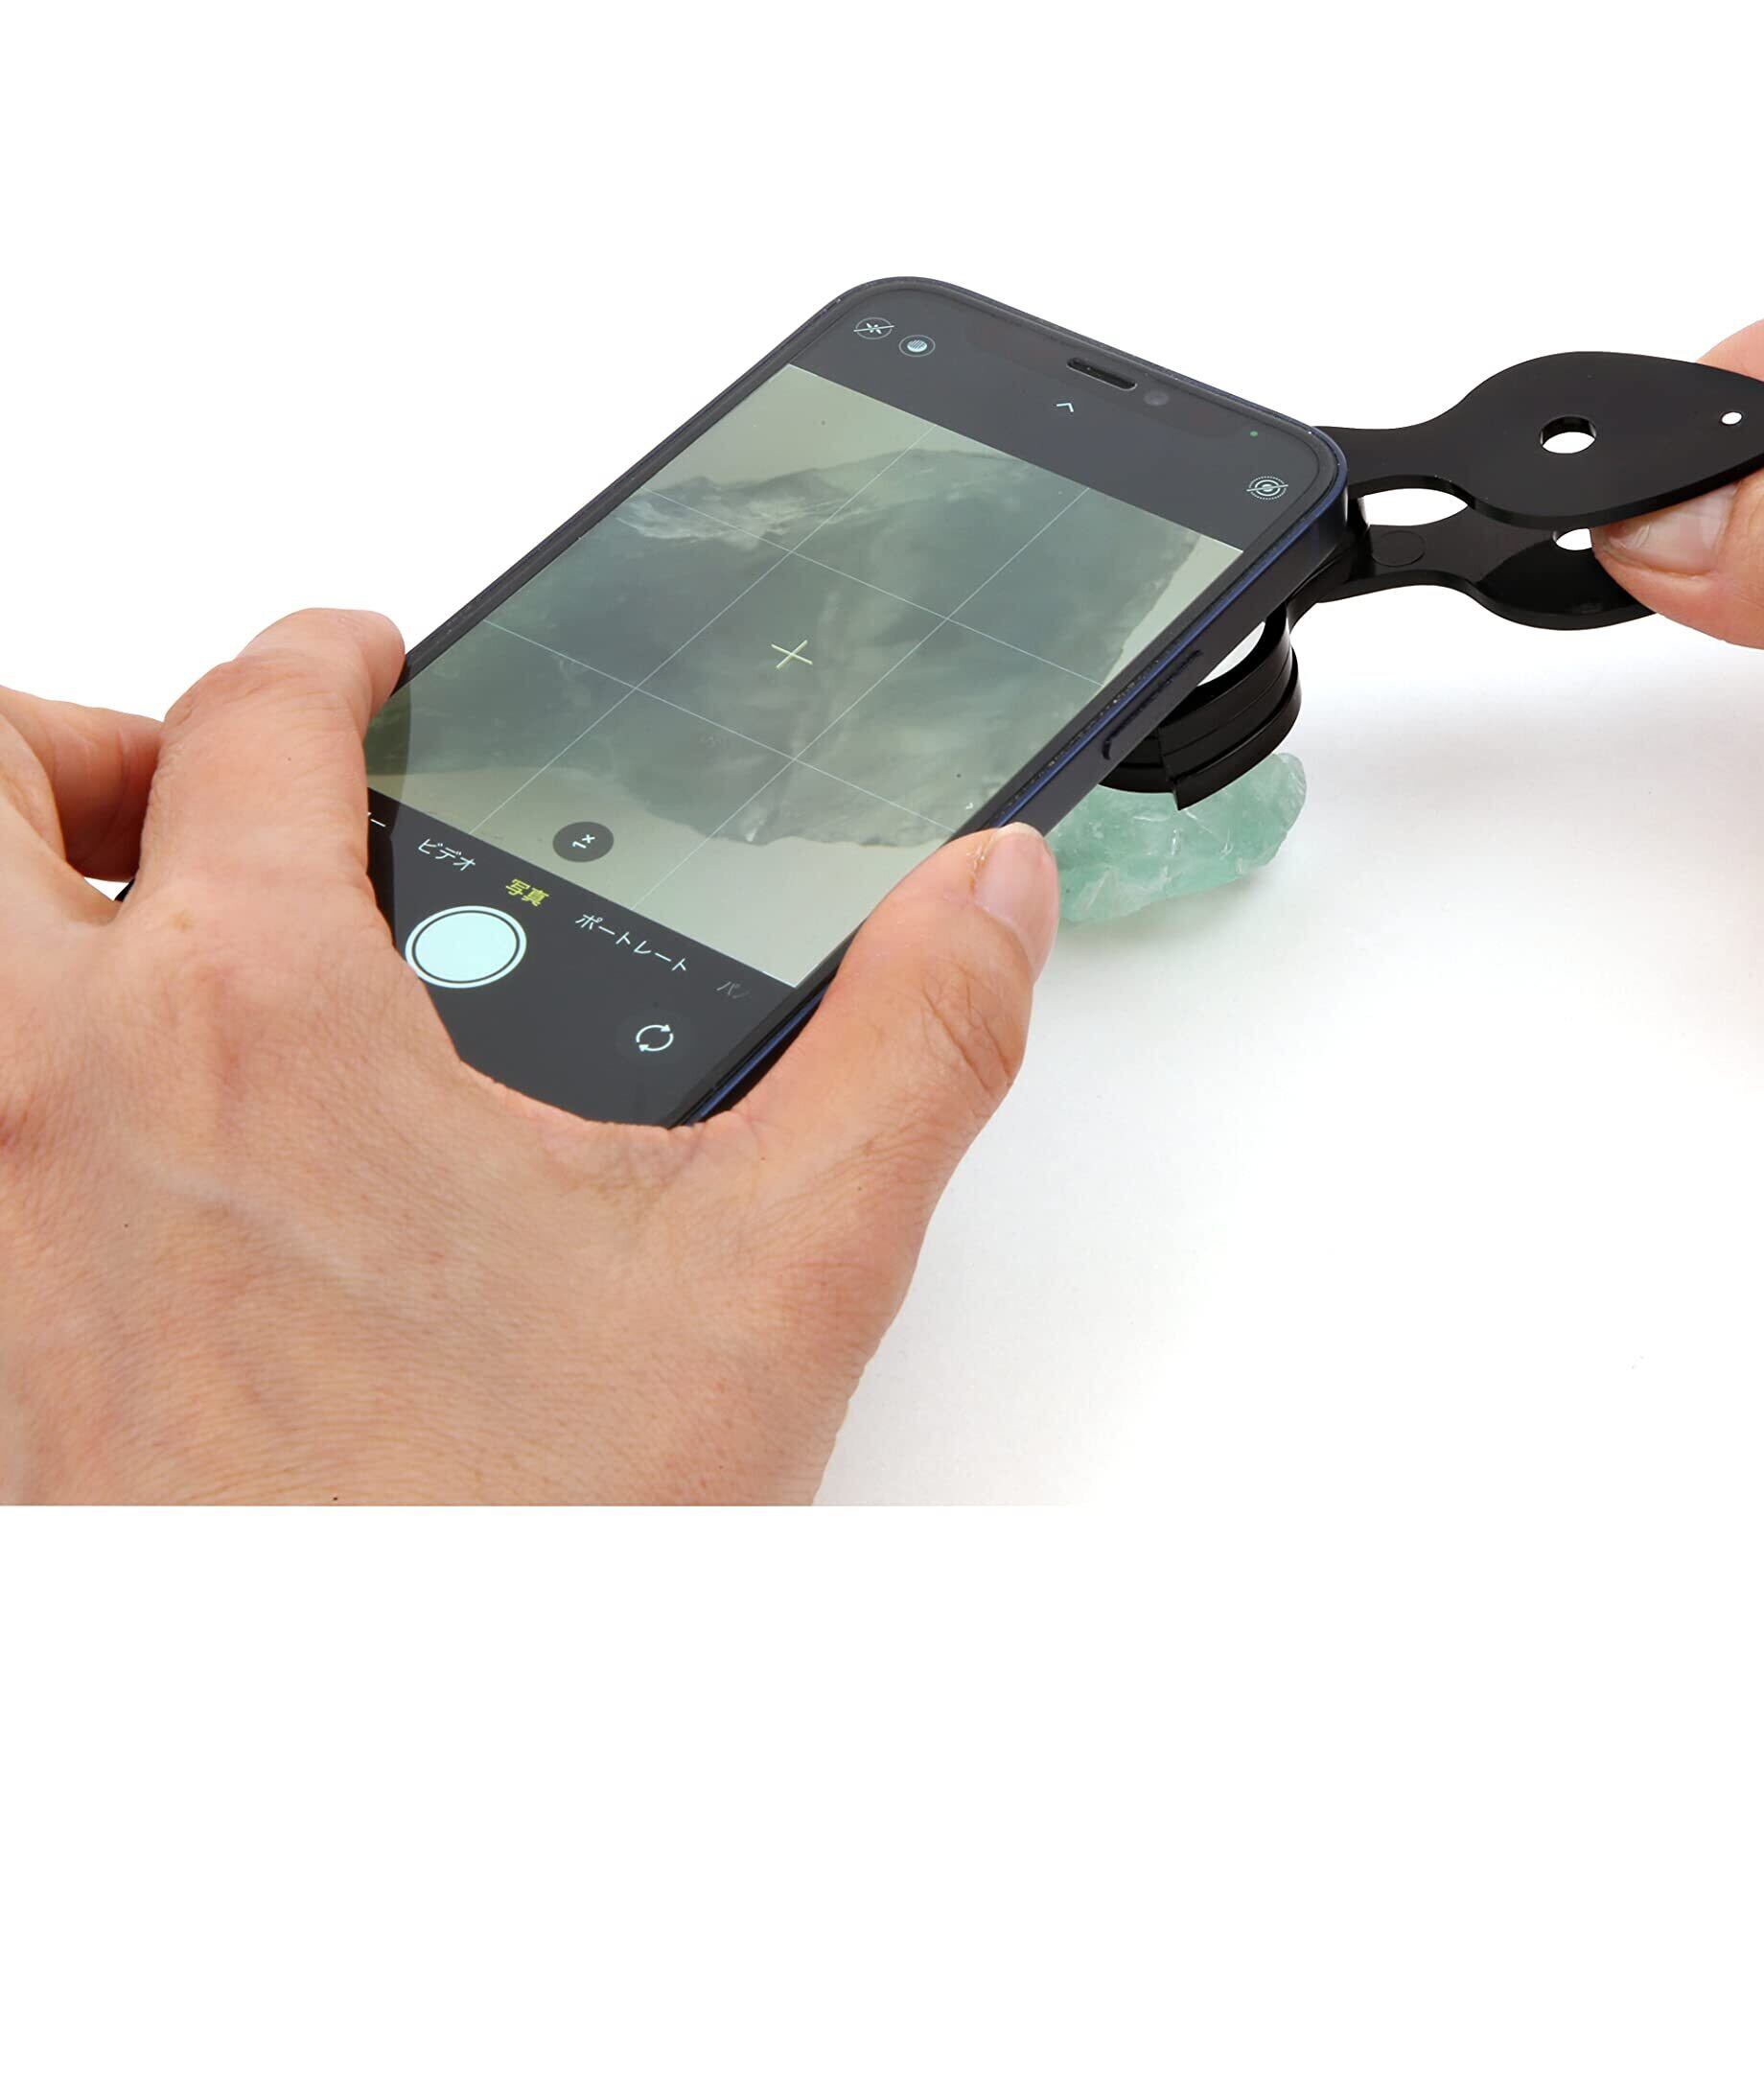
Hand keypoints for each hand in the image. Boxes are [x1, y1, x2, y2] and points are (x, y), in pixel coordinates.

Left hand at [0, 611, 1058, 1500]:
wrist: (359, 1787)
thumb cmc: (509, 1548)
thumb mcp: (775, 1277)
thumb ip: (910, 1047)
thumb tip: (988, 896)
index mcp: (260, 1022)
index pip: (251, 724)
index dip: (318, 657)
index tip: (355, 666)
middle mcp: (57, 1095)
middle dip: (86, 741)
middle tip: (201, 795)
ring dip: (19, 895)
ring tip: (150, 945)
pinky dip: (21, 1081)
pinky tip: (150, 1171)